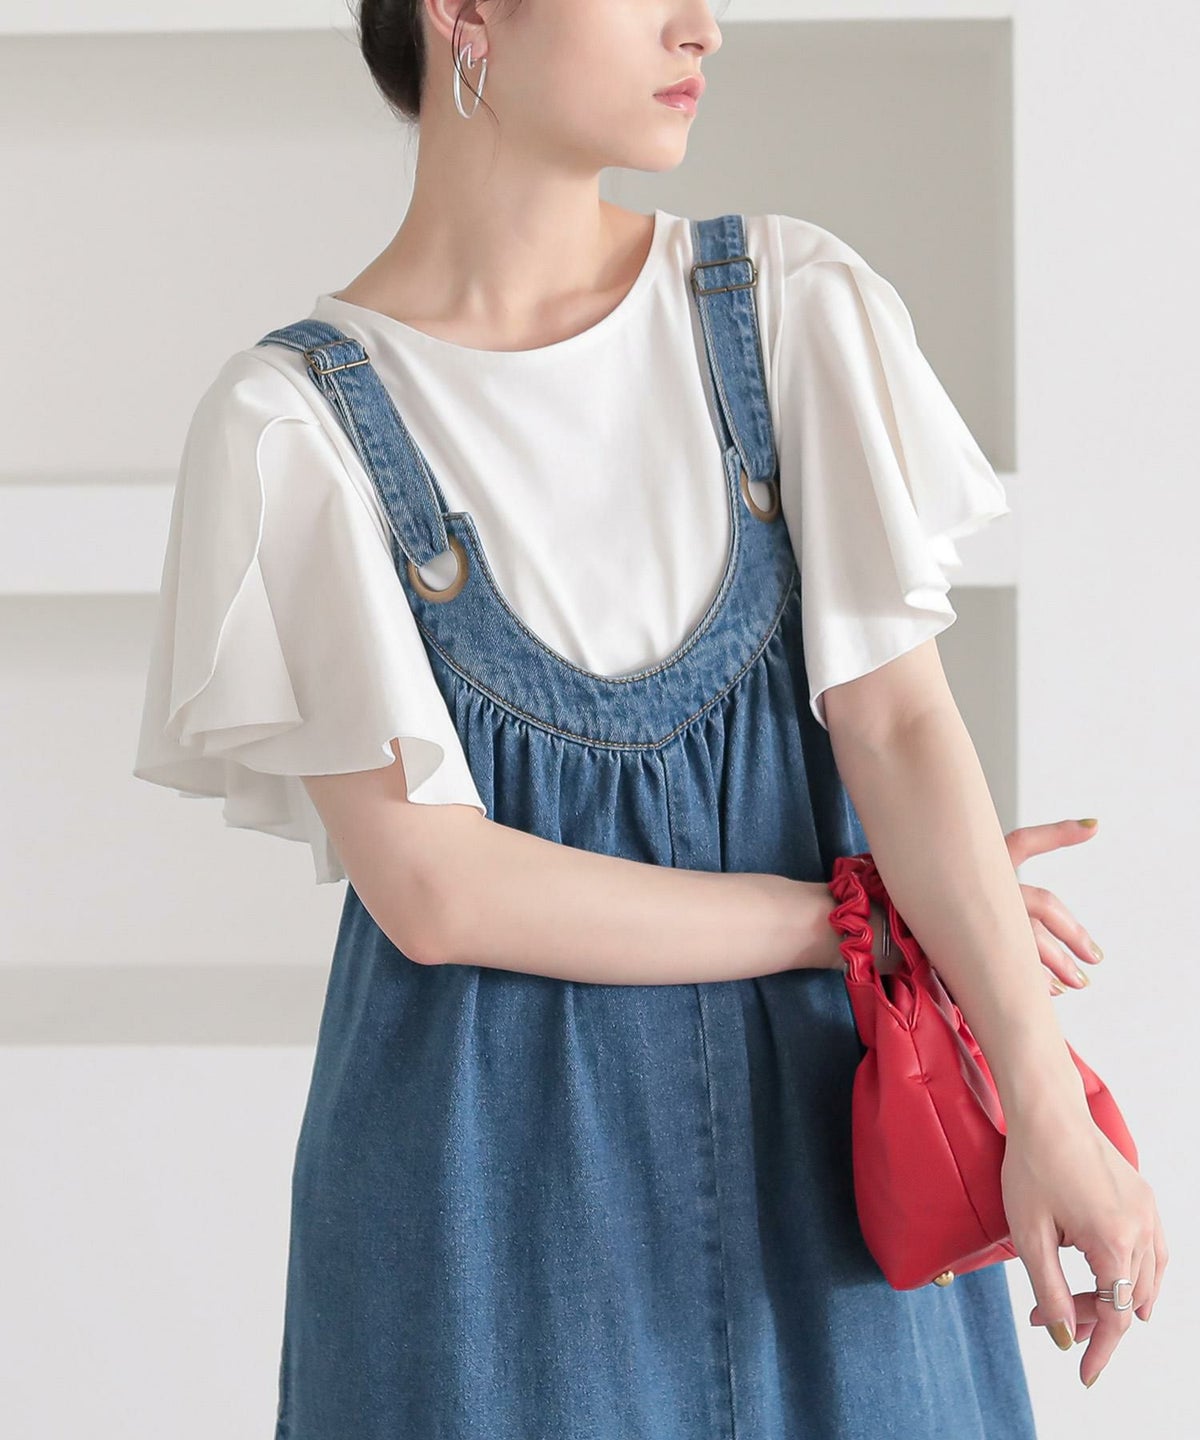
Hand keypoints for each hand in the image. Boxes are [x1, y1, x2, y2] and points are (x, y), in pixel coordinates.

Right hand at [863, 818, 1104, 983]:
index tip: (1094, 825)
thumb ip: (954, 874)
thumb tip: (976, 884)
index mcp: (973, 860)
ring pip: (1034, 941)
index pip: (1025, 841)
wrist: (856, 921)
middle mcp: (982, 885)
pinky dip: (1034, 981)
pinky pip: (1014, 967)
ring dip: (1062, 964)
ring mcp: (977, 918)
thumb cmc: (882, 895)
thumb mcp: (921, 869)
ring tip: (1079, 982)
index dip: (1060, 833)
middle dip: (1074, 932)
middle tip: (1095, 956)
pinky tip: (1049, 993)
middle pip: (1044, 904)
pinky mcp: (970, 950)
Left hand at [1003, 1106, 1167, 1387]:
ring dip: (1111, 1297)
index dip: (1099, 1351)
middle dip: (1091, 1318)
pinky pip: (1153, 1252)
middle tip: (1048, 1316)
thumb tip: (1062, 1336)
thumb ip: (1049, 1290)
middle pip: (1128, 1300)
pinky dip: (1135, 1274)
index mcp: (1114, 1241)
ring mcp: (1148, 1212)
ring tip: (1069, 1299)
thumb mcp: (1029, 1234)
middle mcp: (1141, 1229)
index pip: (1115, 1317)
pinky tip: (1111, 1278)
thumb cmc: (1032, 1165)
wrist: (1047, 1112)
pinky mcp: (1144, 1198)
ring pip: (1145, 1279)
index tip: (1084, 1376)